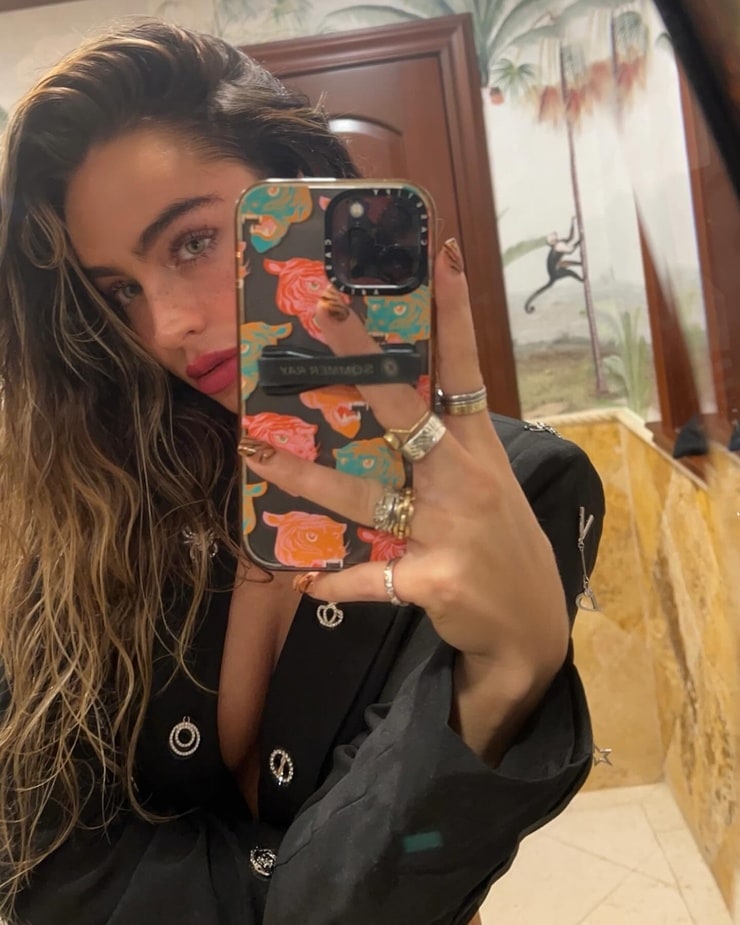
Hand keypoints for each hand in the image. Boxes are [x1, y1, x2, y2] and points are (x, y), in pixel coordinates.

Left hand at [242, 239, 568, 682]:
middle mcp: (462, 477)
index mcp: (477, 449)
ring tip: (257, 451)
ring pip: (363, 494)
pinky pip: (369, 577)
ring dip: (305, 475)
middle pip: (405, 409)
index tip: (440, 257)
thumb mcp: (487, 487)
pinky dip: (335, 580)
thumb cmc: (500, 546)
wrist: (528, 627)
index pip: (465, 369)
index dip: (456, 312)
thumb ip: (446, 452)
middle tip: (321, 313)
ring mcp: (448, 528)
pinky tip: (303, 579)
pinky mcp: (432, 578)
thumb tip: (396, 422)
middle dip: (360, 360)